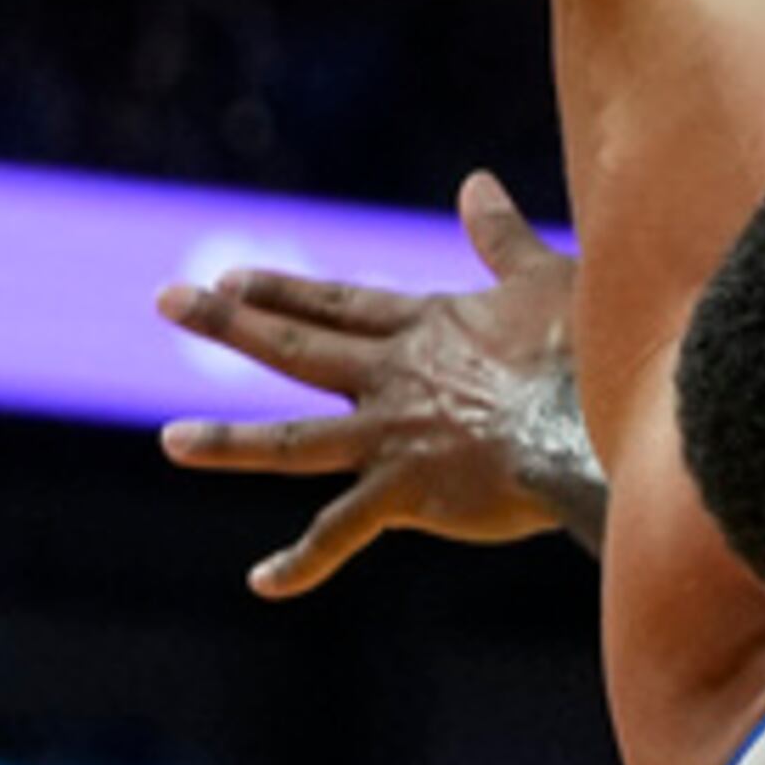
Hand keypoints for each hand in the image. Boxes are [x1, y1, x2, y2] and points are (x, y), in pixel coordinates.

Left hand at [158, 173, 591, 595]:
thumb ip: (501, 236)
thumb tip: (476, 182)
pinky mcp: (406, 493)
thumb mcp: (541, 279)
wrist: (597, 422)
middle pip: (296, 345)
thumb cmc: (584, 351)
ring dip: (228, 443)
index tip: (229, 278)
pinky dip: (302, 562)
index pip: (337, 304)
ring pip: (292, 441)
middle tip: (167, 300)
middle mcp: (393, 377)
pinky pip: (341, 532)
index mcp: (424, 328)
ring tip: (170, 442)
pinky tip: (262, 582)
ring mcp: (391, 436)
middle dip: (227, 322)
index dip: (282, 290)